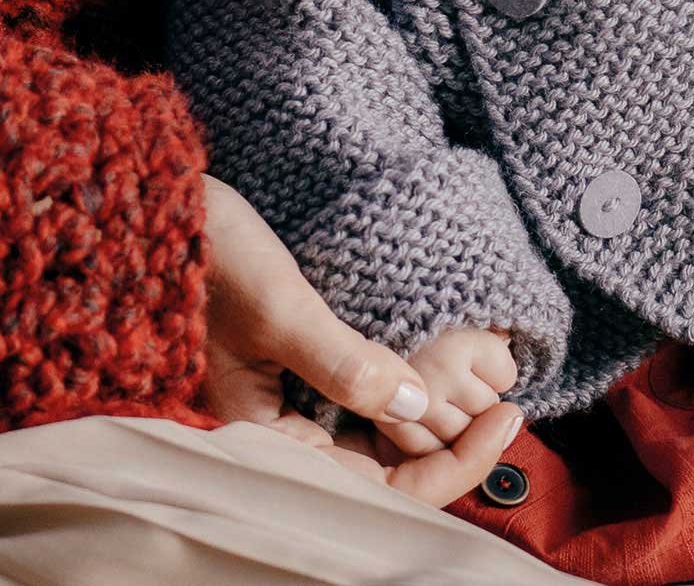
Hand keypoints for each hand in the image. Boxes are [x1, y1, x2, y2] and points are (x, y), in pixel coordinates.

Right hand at [199, 174, 516, 503]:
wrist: (172, 214)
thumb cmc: (213, 257)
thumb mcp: (282, 307)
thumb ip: (343, 363)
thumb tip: (414, 403)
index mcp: (263, 438)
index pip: (374, 487)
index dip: (450, 467)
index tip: (506, 424)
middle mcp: (281, 431)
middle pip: (382, 470)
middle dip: (452, 448)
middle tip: (513, 409)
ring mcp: (293, 402)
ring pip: (378, 437)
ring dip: (436, 422)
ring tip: (494, 391)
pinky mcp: (302, 369)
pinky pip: (366, 399)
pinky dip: (410, 389)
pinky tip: (449, 367)